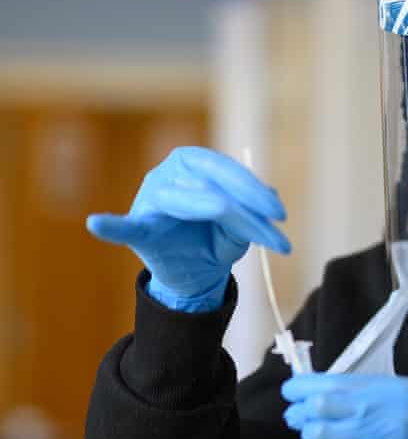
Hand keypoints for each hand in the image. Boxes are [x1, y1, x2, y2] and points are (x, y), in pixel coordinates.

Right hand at [87, 147, 289, 311]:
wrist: (193, 274)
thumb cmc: (215, 239)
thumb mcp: (240, 226)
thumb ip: (251, 211)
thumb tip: (270, 197)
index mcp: (194, 164)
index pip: (224, 169)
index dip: (253, 188)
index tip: (280, 213)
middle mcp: (169, 175)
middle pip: (210, 185)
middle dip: (247, 208)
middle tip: (276, 229)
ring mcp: (150, 201)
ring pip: (187, 203)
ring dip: (230, 222)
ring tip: (258, 235)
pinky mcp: (140, 230)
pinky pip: (125, 227)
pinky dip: (112, 227)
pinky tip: (98, 224)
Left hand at [282, 374, 407, 438]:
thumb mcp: (405, 395)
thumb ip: (367, 390)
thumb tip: (321, 389)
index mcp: (389, 392)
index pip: (332, 384)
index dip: (302, 387)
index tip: (290, 390)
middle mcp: (380, 417)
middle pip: (318, 409)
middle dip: (299, 412)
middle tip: (295, 414)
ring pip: (318, 438)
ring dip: (311, 435)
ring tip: (315, 433)